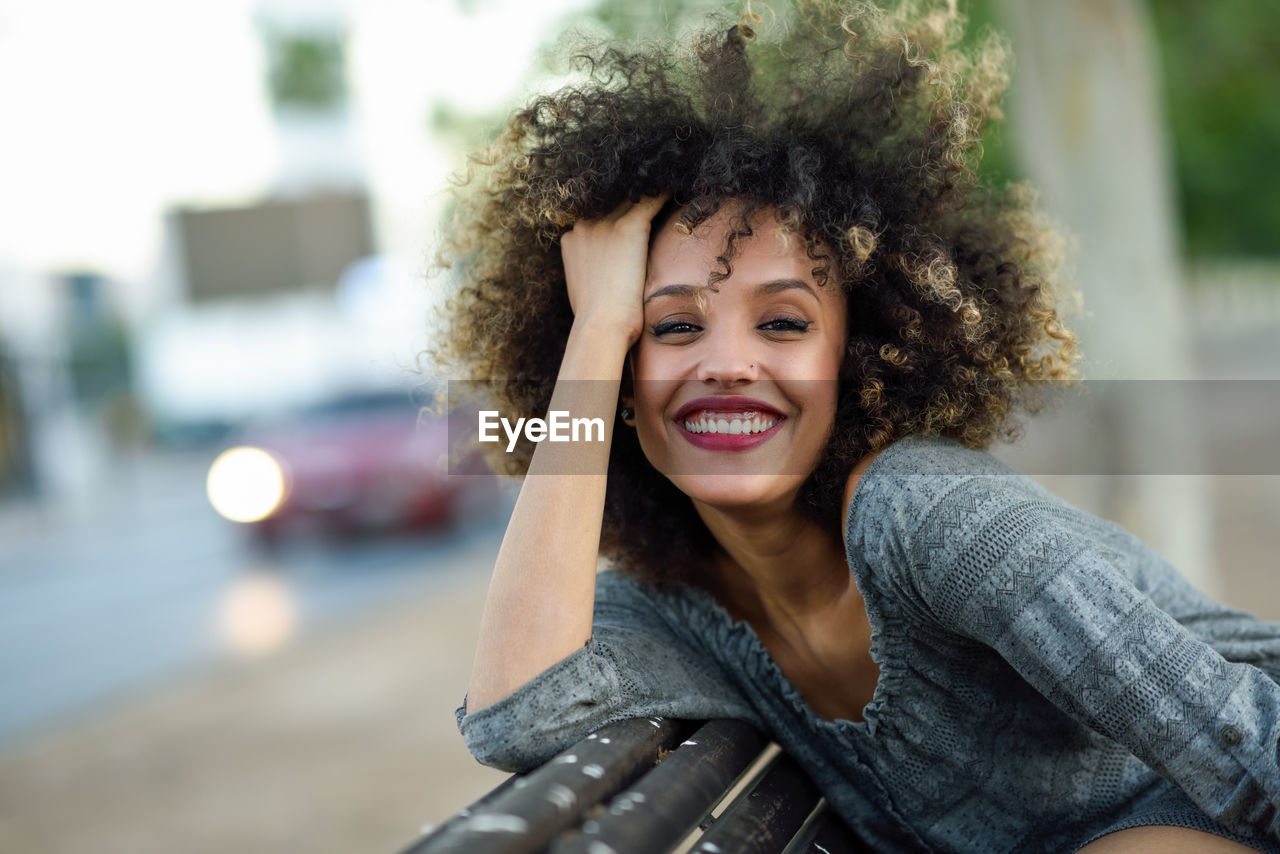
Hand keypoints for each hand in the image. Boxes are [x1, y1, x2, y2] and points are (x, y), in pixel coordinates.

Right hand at [561, 195, 668, 346]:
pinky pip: (650, 201)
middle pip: (613, 203)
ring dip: (648, 196)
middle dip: (631, 203)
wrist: (601, 325)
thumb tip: (603, 278)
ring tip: (667, 189)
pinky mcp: (629, 228)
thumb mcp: (583, 289)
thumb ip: (591, 272)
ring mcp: (605, 225)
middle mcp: (584, 225)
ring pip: (632, 199)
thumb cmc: (596, 319)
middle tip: (652, 201)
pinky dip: (663, 195)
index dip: (616, 217)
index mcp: (572, 239)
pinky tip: (676, 190)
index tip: (631, 220)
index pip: (598, 217)